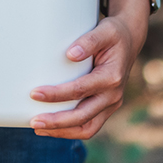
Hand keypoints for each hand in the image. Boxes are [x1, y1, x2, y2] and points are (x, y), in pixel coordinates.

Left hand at [28, 15, 139, 138]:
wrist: (129, 42)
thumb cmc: (113, 35)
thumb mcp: (104, 31)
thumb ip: (89, 41)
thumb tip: (70, 54)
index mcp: (112, 77)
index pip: (80, 90)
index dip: (57, 95)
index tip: (34, 93)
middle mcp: (113, 95)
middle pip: (83, 116)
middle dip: (57, 122)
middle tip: (33, 121)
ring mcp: (111, 104)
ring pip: (87, 128)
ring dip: (62, 131)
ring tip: (39, 129)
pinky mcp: (105, 108)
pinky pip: (88, 125)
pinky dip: (70, 130)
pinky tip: (51, 128)